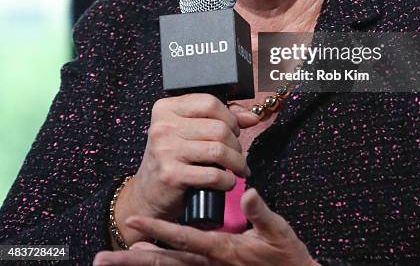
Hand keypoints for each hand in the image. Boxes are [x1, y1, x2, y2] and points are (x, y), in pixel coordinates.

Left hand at [94, 187, 317, 265]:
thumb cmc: (286, 257)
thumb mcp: (278, 231)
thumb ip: (261, 213)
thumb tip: (248, 193)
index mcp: (222, 251)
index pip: (183, 240)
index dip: (157, 231)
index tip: (133, 222)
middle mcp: (209, 265)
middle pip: (165, 264)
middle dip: (132, 261)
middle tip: (102, 258)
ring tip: (117, 260)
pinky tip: (148, 261)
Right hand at [113, 94, 258, 245]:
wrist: (147, 195)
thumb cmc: (171, 159)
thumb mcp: (188, 132)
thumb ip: (218, 119)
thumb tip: (251, 116)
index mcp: (166, 108)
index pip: (210, 102)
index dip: (230, 117)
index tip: (234, 130)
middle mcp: (163, 126)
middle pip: (218, 127)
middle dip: (236, 143)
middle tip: (237, 153)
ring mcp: (165, 150)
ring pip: (218, 150)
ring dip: (236, 162)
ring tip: (238, 168)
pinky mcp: (171, 175)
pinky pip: (213, 174)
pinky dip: (227, 180)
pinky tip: (227, 182)